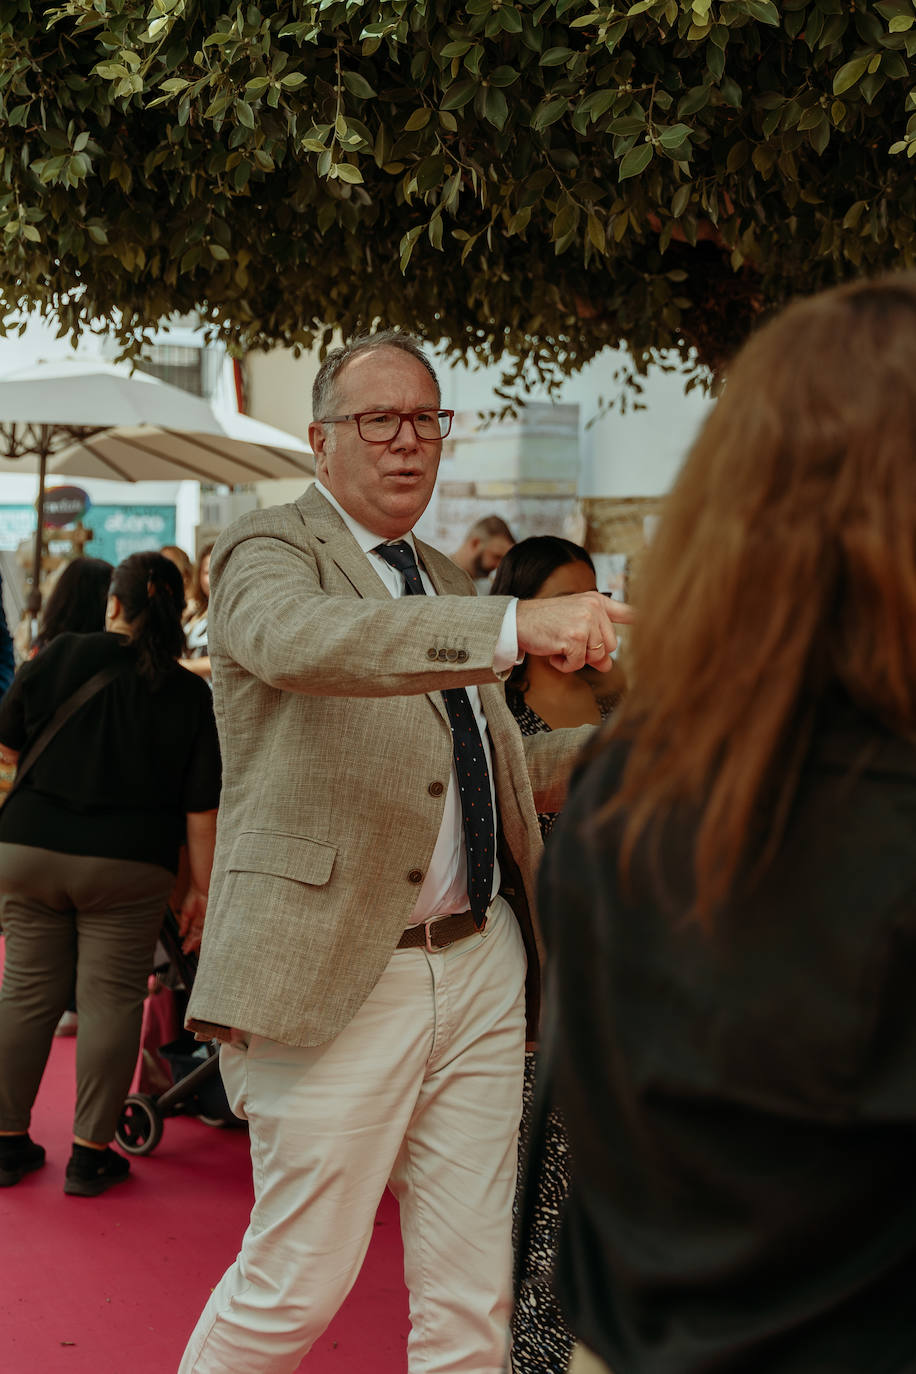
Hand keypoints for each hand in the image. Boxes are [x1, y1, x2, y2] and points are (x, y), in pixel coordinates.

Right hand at [178, 885, 207, 953]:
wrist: (200, 890)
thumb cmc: (193, 898)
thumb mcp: (185, 913)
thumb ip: (184, 925)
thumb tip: (180, 934)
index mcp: (195, 920)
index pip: (191, 933)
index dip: (187, 940)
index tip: (183, 947)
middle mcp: (201, 922)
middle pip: (195, 936)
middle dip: (190, 944)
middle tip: (185, 951)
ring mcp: (205, 922)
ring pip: (199, 935)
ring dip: (193, 943)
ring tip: (188, 949)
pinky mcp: (209, 920)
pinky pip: (204, 931)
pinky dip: (198, 937)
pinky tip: (194, 942)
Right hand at [515, 591, 634, 673]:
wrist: (517, 621)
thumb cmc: (545, 621)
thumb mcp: (574, 620)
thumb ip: (595, 639)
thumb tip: (608, 666)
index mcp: (596, 601)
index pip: (627, 612)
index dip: (642, 621)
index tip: (657, 624)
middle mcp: (593, 608)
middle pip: (610, 646)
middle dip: (592, 653)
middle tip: (571, 646)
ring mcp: (584, 622)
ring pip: (596, 656)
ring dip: (576, 659)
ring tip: (560, 646)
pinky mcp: (574, 638)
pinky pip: (578, 663)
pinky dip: (565, 664)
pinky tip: (554, 652)